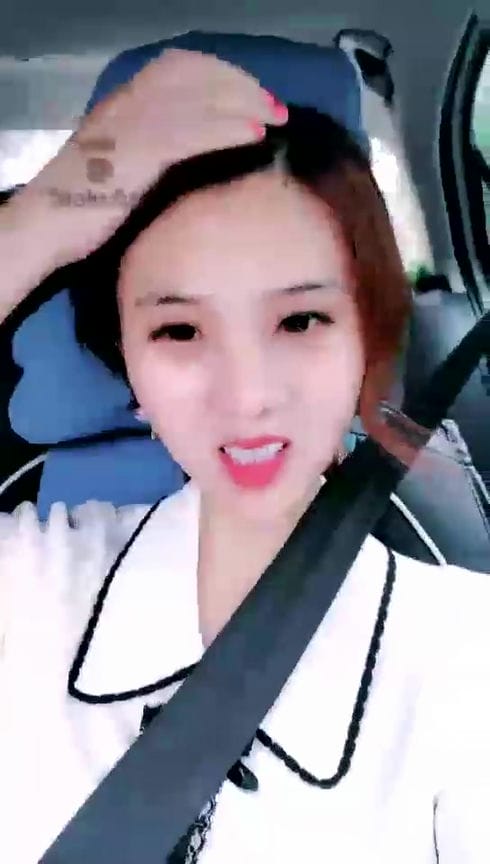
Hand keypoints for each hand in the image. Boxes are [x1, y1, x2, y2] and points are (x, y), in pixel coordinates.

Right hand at [9, 49, 286, 268]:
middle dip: (241, 86)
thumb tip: (195, 157)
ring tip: (275, 118)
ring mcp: (130, 127)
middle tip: (276, 106)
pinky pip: (189, 134)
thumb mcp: (118, 166)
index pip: (177, 67)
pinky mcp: (134, 156)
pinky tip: (254, 135)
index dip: (221, 74)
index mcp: (121, 104)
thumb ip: (150, 152)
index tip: (253, 93)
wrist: (45, 228)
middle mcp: (126, 104)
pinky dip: (226, 130)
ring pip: (196, 100)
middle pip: (194, 76)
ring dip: (243, 104)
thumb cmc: (82, 209)